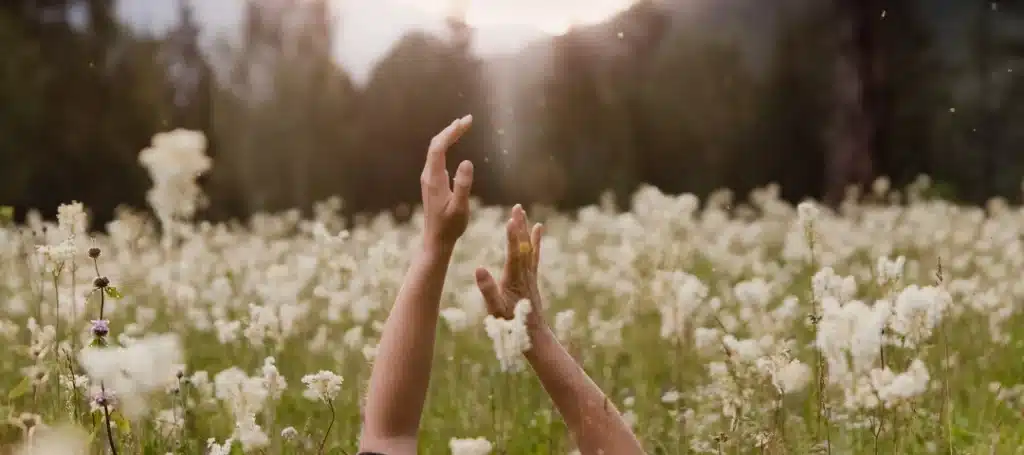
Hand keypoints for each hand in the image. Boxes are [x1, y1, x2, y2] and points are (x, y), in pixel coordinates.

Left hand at [421, 115, 474, 252]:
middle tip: (468, 120)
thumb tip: (467, 162)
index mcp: (434, 179)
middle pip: (436, 144)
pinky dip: (446, 145)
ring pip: (435, 150)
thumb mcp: (459, 207)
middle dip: (451, 130)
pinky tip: (453, 143)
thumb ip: (463, 185)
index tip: (467, 122)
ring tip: (462, 125)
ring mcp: (429, 178)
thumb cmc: (449, 227)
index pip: (439, 147)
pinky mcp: (432, 182)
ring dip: (448, 136)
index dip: (452, 132)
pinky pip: (437, 157)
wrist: (436, 241)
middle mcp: (428, 175)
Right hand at [474, 204, 544, 323]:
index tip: (511, 220)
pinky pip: (534, 254)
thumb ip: (488, 290)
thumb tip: (478, 269)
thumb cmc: (511, 323)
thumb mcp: (496, 309)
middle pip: (523, 246)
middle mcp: (525, 274)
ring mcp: (530, 275)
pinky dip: (535, 241)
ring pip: (529, 247)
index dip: (513, 237)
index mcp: (514, 280)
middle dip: (519, 227)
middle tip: (517, 208)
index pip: (514, 254)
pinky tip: (538, 229)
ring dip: (525, 229)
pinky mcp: (532, 277)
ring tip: (523, 212)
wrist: (534, 334)